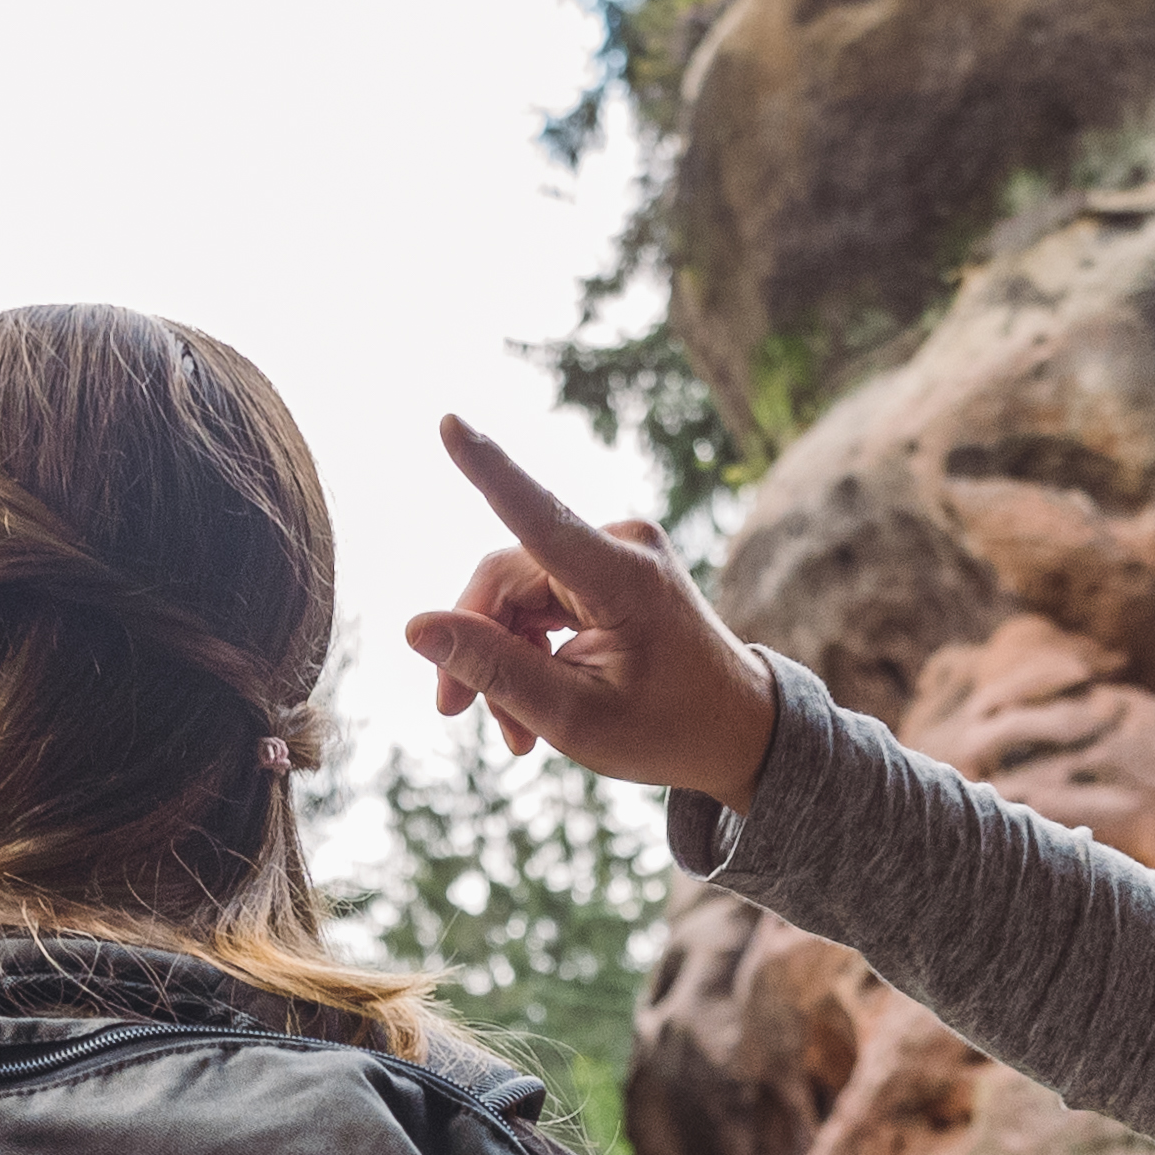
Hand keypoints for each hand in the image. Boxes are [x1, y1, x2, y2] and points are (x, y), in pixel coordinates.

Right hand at [401, 417, 778, 808]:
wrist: (737, 729)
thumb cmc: (669, 729)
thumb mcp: (574, 716)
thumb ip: (493, 669)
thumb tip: (416, 628)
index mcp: (625, 579)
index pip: (540, 517)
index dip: (489, 471)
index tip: (449, 422)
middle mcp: (621, 545)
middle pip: (504, 580)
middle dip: (477, 648)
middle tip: (455, 712)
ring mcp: (615, 551)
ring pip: (513, 595)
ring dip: (501, 658)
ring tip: (515, 732)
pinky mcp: (606, 568)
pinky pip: (536, 599)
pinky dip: (525, 650)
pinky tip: (528, 706)